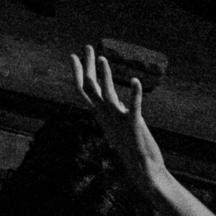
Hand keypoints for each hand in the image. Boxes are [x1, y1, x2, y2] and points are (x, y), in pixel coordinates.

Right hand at [72, 43, 165, 185]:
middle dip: (87, 66)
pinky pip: (134, 107)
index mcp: (101, 115)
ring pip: (107, 94)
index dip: (78, 72)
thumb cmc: (132, 149)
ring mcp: (118, 120)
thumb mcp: (120, 126)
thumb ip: (116, 112)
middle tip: (86, 47)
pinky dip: (135, 94)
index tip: (74, 56)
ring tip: (103, 58)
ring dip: (104, 75)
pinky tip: (136, 81)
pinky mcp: (134, 125)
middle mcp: (106, 115)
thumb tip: (114, 102)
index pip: (84, 90)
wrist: (141, 169)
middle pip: (90, 87)